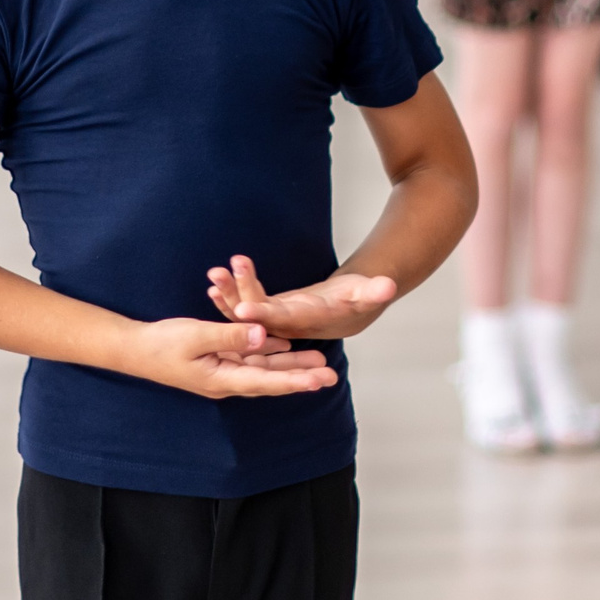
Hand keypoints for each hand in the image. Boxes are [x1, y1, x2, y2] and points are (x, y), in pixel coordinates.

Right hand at [123, 314, 338, 399]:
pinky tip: (285, 346)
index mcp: (222, 379)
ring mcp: (222, 372)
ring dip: (290, 365)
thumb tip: (264, 336)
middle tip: (331, 374)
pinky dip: (268, 353)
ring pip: (263, 369)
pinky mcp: (218, 362)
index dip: (295, 380)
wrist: (135, 349)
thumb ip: (231, 335)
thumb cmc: (161, 343)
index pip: (266, 382)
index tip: (320, 380)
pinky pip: (249, 359)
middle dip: (301, 375)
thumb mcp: (196, 335)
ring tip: (318, 359)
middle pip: (271, 379)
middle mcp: (226, 381)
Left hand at [205, 254, 397, 342]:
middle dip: (235, 298)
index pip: (283, 318)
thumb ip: (374, 291)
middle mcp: (289, 325)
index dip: (263, 313)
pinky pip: (246, 305)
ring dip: (228, 293)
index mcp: (309, 320)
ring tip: (212, 273)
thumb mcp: (367, 292)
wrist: (349, 311)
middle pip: (258, 313)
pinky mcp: (271, 314)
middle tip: (216, 280)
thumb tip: (387, 287)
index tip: (242, 308)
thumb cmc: (359, 298)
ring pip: (247, 309)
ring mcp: (277, 321)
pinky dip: (230, 296)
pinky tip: (213, 284)